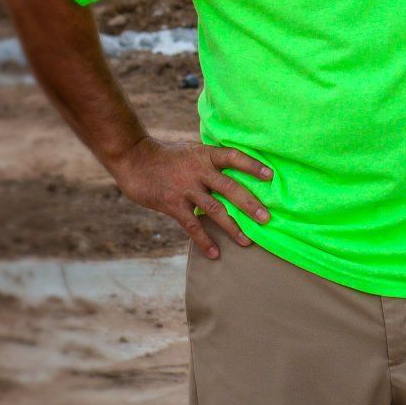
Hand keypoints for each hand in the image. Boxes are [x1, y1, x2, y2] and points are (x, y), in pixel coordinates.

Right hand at [106, 136, 272, 257]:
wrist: (135, 159)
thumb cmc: (166, 156)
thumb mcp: (191, 151)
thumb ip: (210, 162)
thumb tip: (234, 171)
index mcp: (205, 155)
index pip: (233, 157)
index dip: (252, 165)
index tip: (270, 176)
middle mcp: (198, 171)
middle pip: (230, 187)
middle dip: (250, 204)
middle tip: (267, 219)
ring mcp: (186, 188)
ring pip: (215, 209)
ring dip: (232, 227)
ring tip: (247, 242)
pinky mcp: (173, 204)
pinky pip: (192, 225)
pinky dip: (204, 240)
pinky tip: (214, 253)